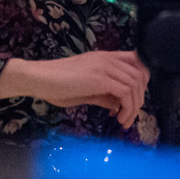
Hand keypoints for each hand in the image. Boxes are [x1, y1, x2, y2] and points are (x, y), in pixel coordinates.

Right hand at [0, 50, 150, 128]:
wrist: (38, 78)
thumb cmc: (56, 85)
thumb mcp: (86, 91)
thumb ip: (104, 95)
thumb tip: (118, 105)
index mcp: (105, 58)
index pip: (138, 62)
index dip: (142, 82)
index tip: (132, 101)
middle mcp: (108, 58)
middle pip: (141, 74)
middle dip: (140, 98)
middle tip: (129, 115)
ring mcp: (104, 66)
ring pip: (136, 84)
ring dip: (134, 107)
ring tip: (123, 120)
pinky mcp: (100, 78)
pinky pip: (125, 93)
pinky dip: (127, 108)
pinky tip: (117, 118)